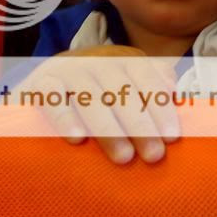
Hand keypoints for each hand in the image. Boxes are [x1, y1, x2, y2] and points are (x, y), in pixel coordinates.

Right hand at [14, 45, 179, 163]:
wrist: (46, 79)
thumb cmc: (98, 89)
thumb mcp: (126, 81)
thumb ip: (153, 84)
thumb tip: (174, 90)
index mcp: (123, 59)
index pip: (146, 78)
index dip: (160, 106)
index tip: (171, 136)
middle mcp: (97, 60)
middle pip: (121, 92)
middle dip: (140, 125)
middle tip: (153, 155)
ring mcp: (68, 70)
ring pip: (91, 98)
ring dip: (109, 129)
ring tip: (124, 157)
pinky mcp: (41, 82)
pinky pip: (53, 99)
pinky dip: (65, 118)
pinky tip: (78, 139)